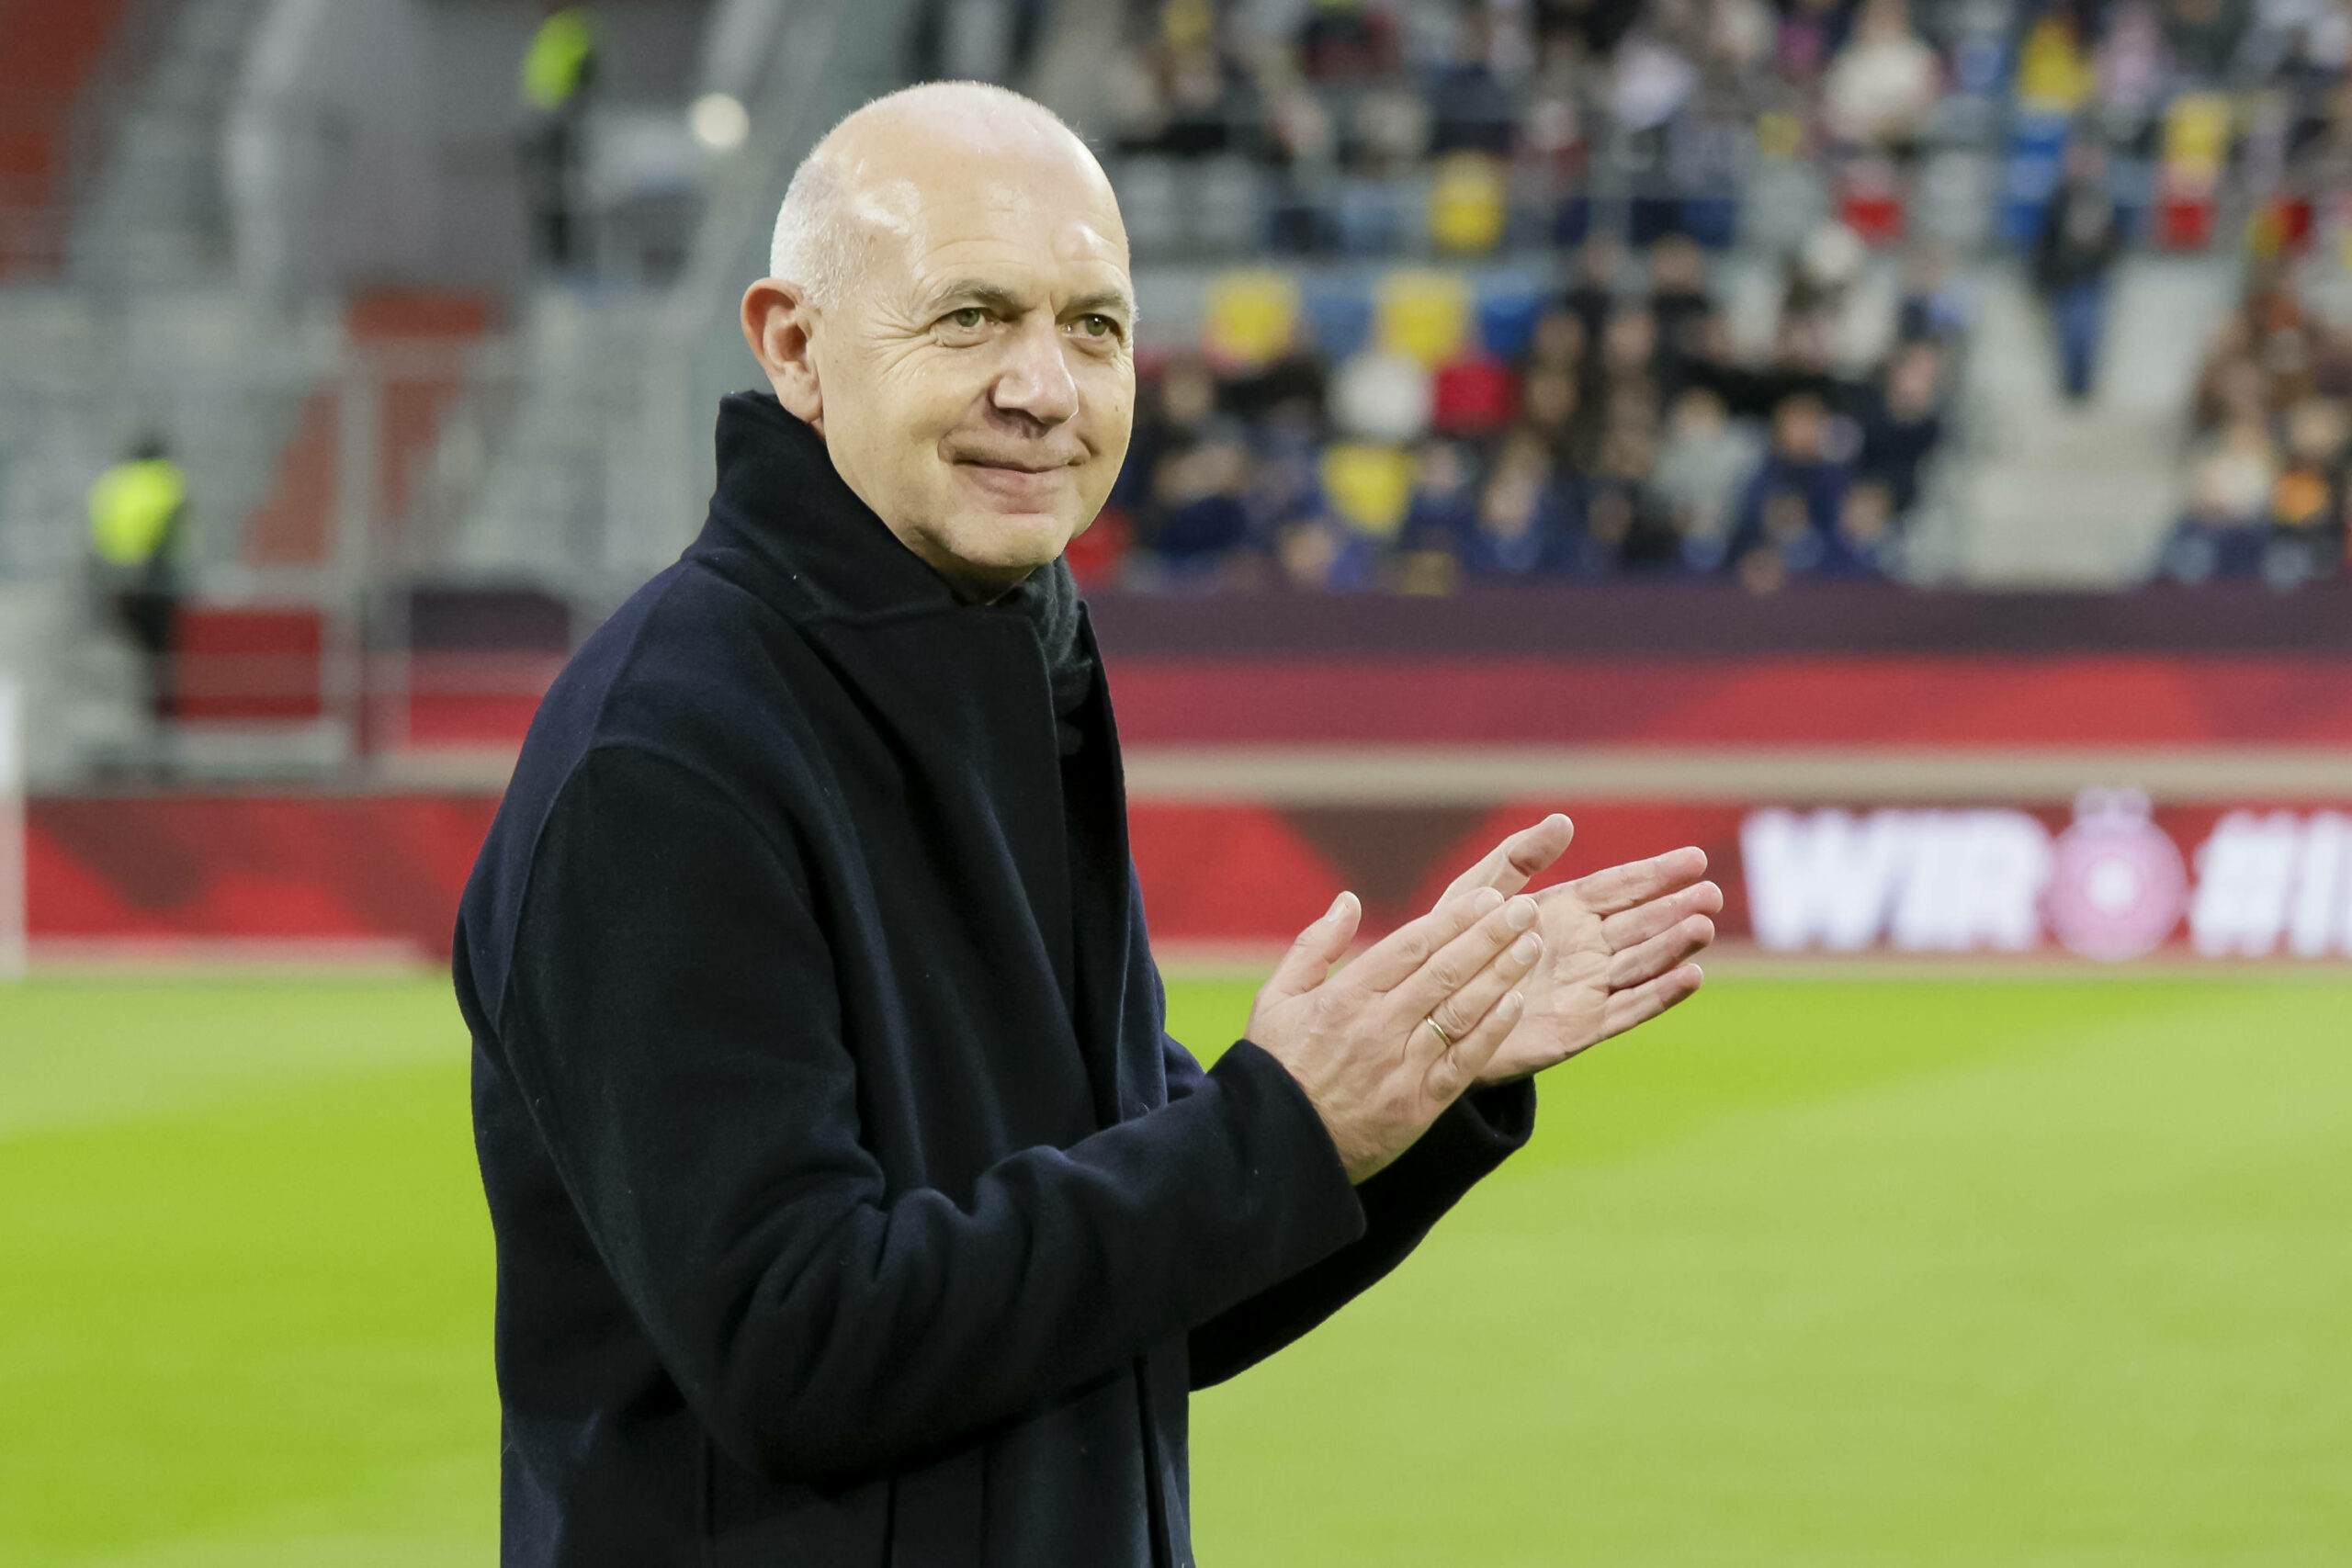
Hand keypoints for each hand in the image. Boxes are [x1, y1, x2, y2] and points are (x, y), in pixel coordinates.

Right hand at [1247, 886, 1545, 1182]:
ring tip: (1531, 945)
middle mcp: (1378, 1027)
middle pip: (1445, 971)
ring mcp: (1402, 1067)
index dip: (1454, 919)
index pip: (1411, 945)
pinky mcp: (1419, 1105)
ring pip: (1461, 1011)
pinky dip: (1492, 1031)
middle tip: (1525, 909)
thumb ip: (1315, 945)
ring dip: (1501, 975)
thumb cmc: (1277, 1066)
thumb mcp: (1277, 998)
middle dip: (1490, 936)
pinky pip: (1465, 1062)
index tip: (1487, 898)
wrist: (1280, 1148)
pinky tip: (1516, 1003)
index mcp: (1345, 998)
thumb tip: (1349, 901)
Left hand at [1433, 815, 1718, 1082]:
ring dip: (1674, 947)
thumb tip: (1563, 821)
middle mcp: (1584, 948)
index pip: (1620, 887)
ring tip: (1702, 927)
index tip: (1695, 859)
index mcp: (1565, 912)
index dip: (1657, 874)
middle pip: (1641, 924)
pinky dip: (1661, 994)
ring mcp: (1587, 987)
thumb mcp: (1477, 895)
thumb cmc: (1452, 950)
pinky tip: (1691, 977)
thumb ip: (1518, 858)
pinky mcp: (1582, 1026)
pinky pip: (1629, 1008)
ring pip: (1643, 963)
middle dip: (1676, 908)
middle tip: (1712, 893)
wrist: (1434, 1017)